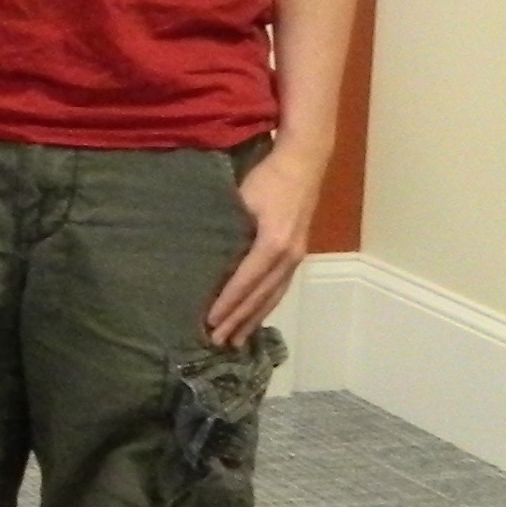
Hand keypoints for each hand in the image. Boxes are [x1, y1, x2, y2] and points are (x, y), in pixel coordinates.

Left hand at [206, 145, 324, 346]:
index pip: (245, 282)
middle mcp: (288, 256)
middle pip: (260, 296)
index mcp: (272, 244)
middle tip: (216, 342)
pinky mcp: (298, 254)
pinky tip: (255, 317)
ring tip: (234, 340)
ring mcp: (296, 257)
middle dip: (238, 320)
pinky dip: (266, 306)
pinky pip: (281, 287)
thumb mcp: (241, 200)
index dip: (227, 304)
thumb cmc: (267, 179)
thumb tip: (202, 254)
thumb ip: (227, 228)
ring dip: (252, 319)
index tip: (209, 322)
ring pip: (273, 296)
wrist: (303, 164)